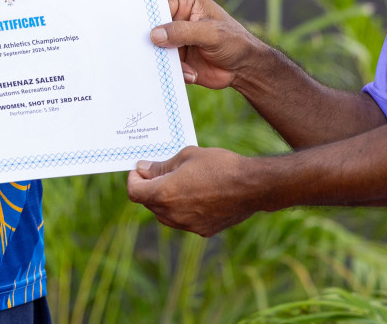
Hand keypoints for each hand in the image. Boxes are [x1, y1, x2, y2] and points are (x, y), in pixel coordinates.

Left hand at [127, 146, 259, 235]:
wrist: (252, 186)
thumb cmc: (220, 165)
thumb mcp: (187, 156)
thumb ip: (162, 166)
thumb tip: (144, 169)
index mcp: (165, 193)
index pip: (134, 192)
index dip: (133, 179)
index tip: (139, 170)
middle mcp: (172, 214)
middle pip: (148, 204)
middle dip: (148, 188)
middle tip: (158, 171)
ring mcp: (187, 225)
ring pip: (164, 215)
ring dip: (163, 200)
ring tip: (178, 182)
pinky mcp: (202, 230)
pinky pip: (182, 220)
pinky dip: (181, 208)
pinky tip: (195, 194)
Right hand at [150, 0, 263, 89]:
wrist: (245, 68)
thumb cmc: (235, 42)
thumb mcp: (211, 34)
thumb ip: (183, 32)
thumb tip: (155, 34)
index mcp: (185, 3)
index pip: (159, 7)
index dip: (149, 19)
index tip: (145, 33)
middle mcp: (177, 19)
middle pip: (154, 30)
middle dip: (155, 44)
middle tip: (160, 55)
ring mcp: (176, 39)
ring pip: (157, 50)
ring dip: (168, 62)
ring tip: (187, 69)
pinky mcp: (177, 58)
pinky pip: (165, 64)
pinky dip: (175, 72)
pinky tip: (192, 74)